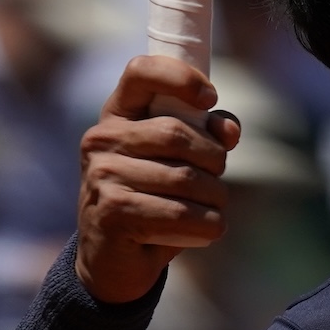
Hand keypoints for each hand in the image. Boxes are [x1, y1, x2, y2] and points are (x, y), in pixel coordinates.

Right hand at [75, 55, 240, 304]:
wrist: (114, 259)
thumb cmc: (154, 197)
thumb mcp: (181, 158)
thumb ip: (207, 133)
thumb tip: (228, 130)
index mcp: (118, 113)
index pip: (141, 71)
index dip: (180, 78)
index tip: (210, 99)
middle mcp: (101, 138)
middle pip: (177, 134)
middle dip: (213, 159)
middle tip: (217, 177)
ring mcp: (101, 176)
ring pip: (184, 178)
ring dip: (214, 197)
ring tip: (213, 207)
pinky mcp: (111, 212)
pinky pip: (178, 214)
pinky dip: (206, 224)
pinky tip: (206, 230)